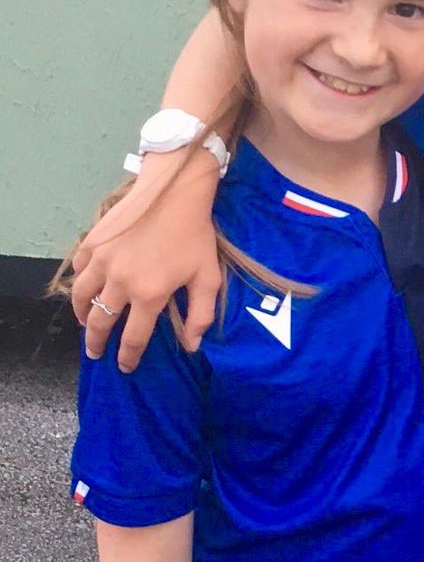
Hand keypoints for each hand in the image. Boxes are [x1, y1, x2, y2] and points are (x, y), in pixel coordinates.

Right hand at [70, 152, 221, 370]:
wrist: (174, 193)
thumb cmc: (195, 236)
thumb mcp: (207, 278)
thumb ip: (200, 315)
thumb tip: (193, 346)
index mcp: (149, 294)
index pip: (133, 338)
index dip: (128, 357)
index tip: (125, 367)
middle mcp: (119, 282)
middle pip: (100, 323)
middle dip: (96, 343)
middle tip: (95, 353)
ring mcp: (102, 262)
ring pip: (81, 298)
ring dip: (82, 316)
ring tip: (86, 324)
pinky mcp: (92, 243)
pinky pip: (78, 272)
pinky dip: (80, 285)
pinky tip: (86, 291)